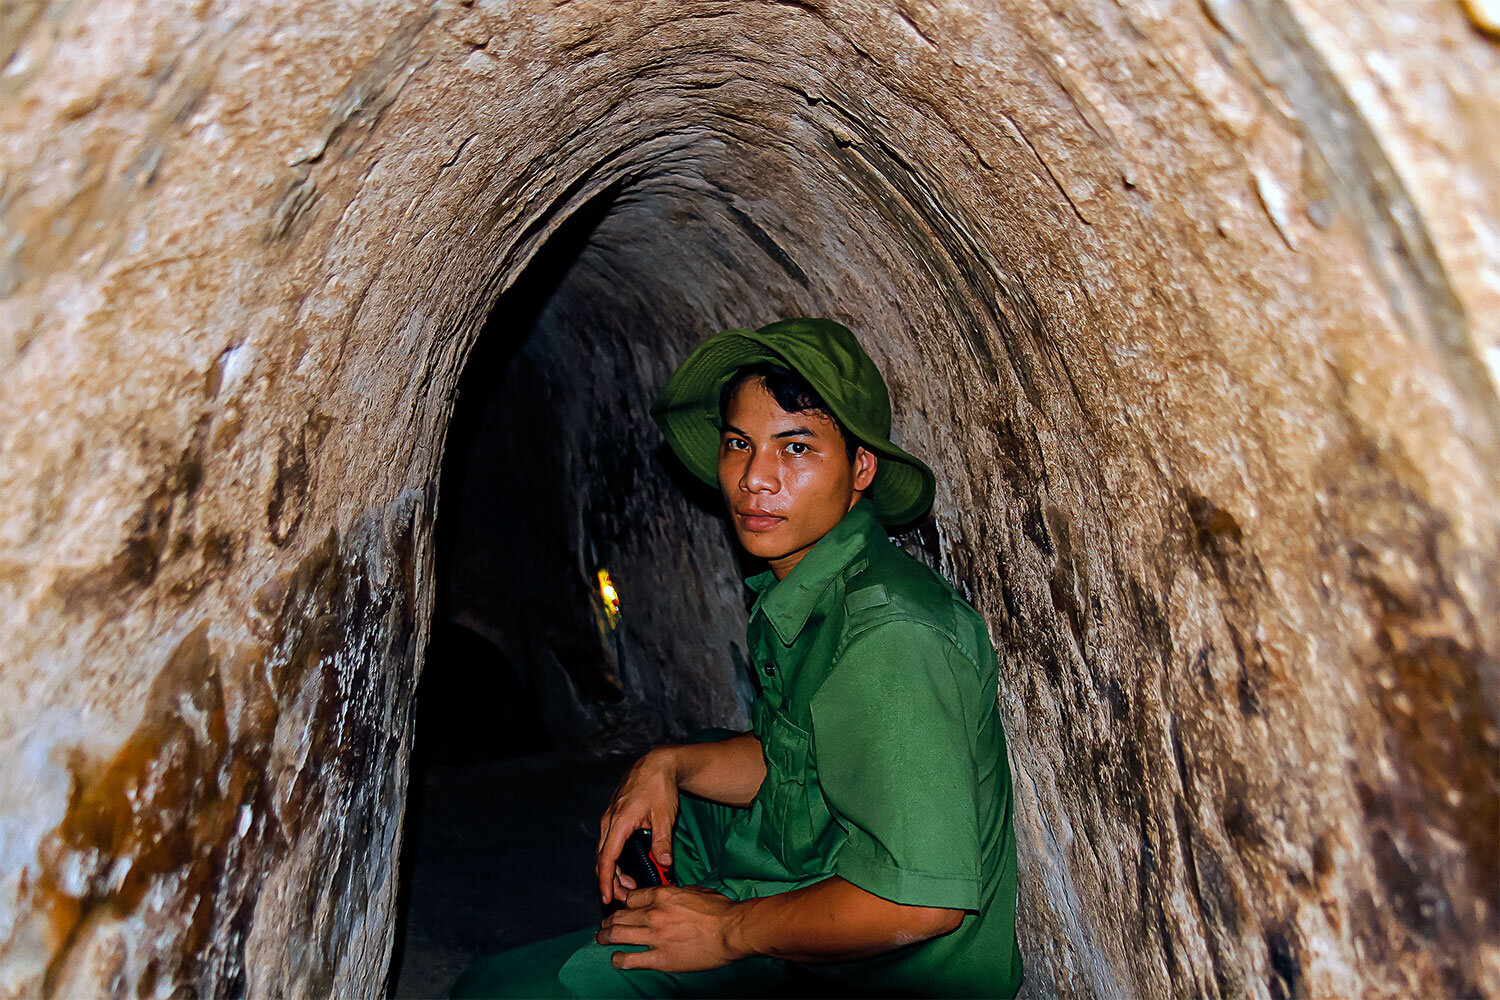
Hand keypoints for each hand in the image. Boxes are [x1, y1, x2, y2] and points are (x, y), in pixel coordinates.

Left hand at [595, 885, 743, 970]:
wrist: (732, 931)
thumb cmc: (721, 910)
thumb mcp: (697, 891)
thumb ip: (678, 892)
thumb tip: (673, 895)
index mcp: (663, 895)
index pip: (632, 897)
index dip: (625, 903)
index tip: (623, 908)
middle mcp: (654, 914)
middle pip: (621, 915)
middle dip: (609, 920)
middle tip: (604, 924)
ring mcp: (655, 937)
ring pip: (619, 935)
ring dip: (606, 937)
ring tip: (601, 939)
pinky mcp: (661, 958)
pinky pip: (632, 959)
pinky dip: (620, 959)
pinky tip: (616, 959)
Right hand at [596, 748, 679, 903]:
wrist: (657, 763)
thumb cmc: (660, 786)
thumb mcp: (665, 815)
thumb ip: (663, 840)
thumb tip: (664, 863)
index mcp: (619, 822)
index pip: (607, 858)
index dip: (605, 881)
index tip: (607, 899)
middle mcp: (609, 820)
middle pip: (602, 858)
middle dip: (610, 881)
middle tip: (624, 898)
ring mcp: (610, 817)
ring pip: (605, 850)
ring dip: (613, 870)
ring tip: (629, 885)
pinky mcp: (614, 815)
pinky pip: (609, 841)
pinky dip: (614, 857)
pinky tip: (627, 865)